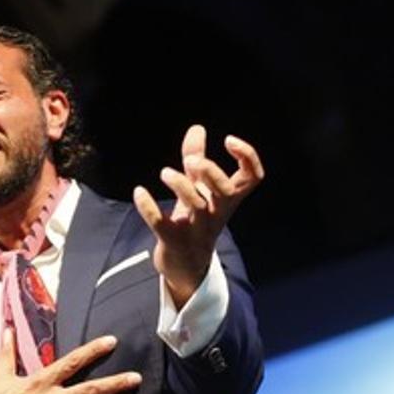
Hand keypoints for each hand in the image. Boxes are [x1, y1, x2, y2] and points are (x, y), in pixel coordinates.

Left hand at [132, 124, 264, 305]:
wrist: (187, 266)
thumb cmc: (195, 222)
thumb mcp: (199, 190)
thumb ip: (197, 158)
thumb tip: (197, 128)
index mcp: (227, 199)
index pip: (252, 177)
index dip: (248, 156)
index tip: (229, 140)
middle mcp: (216, 213)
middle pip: (226, 191)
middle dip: (210, 172)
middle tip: (191, 161)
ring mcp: (196, 229)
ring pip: (197, 206)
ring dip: (181, 185)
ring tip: (164, 173)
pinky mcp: (173, 241)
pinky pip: (161, 225)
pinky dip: (149, 208)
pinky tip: (140, 192)